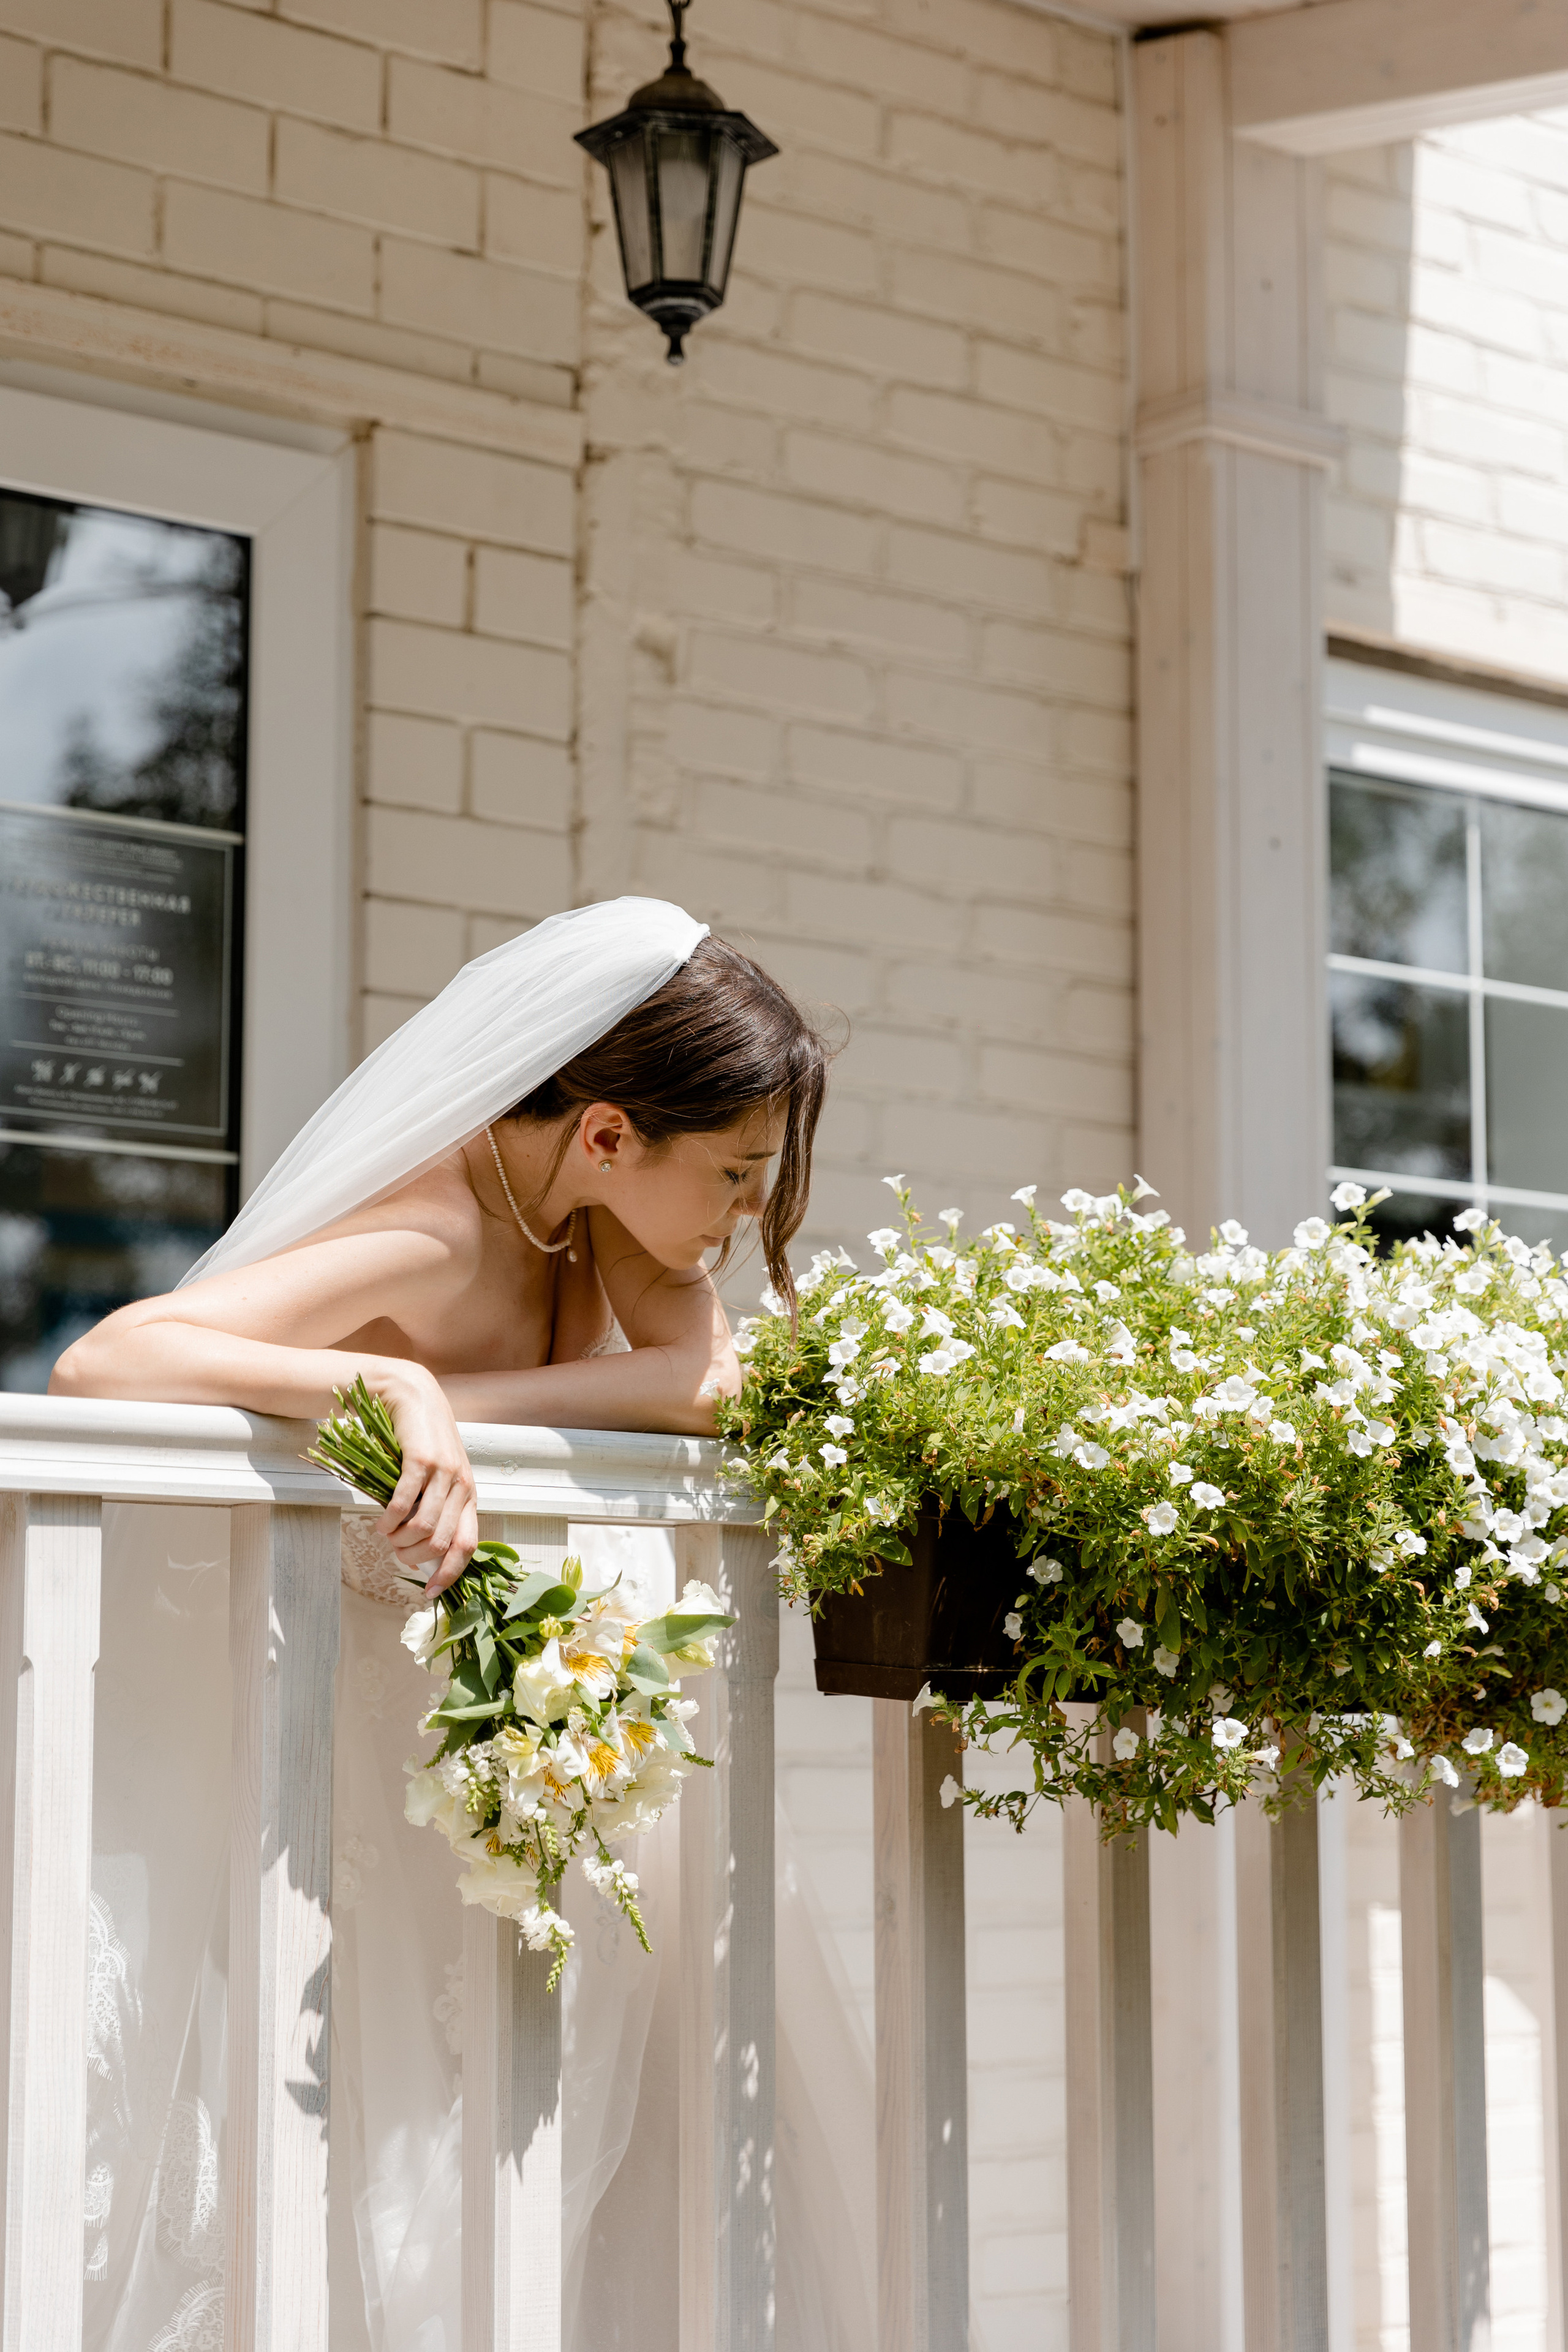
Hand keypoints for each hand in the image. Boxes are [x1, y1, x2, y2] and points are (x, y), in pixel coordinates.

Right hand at [374, 1367, 477, 1594]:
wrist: (413, 1395)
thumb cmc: (421, 1442)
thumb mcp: (436, 1478)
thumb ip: (434, 1509)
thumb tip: (420, 1551)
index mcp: (469, 1495)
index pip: (468, 1545)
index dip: (450, 1574)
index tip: (429, 1591)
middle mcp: (463, 1486)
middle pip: (440, 1543)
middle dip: (413, 1557)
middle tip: (395, 1552)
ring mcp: (445, 1472)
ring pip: (423, 1528)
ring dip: (398, 1540)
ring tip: (385, 1535)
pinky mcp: (423, 1460)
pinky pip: (404, 1503)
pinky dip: (389, 1520)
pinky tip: (379, 1521)